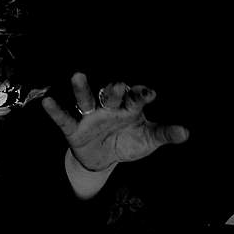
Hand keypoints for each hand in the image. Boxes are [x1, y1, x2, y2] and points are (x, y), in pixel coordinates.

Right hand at [41, 72, 188, 171]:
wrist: (105, 158)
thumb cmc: (129, 140)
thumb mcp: (148, 139)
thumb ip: (165, 134)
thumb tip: (186, 133)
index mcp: (129, 107)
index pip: (136, 97)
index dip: (141, 95)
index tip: (149, 94)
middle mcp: (109, 107)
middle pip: (111, 94)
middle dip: (114, 90)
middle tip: (118, 86)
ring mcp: (90, 116)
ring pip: (86, 99)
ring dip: (82, 88)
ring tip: (78, 75)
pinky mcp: (74, 129)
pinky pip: (64, 119)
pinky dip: (56, 111)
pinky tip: (47, 102)